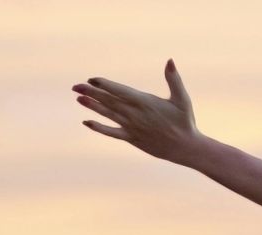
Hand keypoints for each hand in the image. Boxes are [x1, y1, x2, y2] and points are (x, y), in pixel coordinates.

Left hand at [72, 59, 205, 164]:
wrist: (185, 148)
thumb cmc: (185, 121)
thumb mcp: (182, 99)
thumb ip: (174, 79)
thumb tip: (170, 61)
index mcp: (145, 103)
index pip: (121, 91)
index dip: (105, 85)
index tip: (92, 80)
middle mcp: (135, 115)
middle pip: (110, 102)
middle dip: (92, 93)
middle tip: (76, 86)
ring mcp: (132, 128)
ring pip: (108, 115)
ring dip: (92, 107)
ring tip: (78, 99)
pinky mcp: (132, 139)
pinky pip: (112, 133)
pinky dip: (99, 128)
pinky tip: (87, 122)